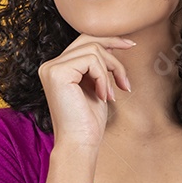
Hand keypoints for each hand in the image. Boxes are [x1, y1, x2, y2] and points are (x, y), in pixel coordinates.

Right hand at [38, 34, 133, 148]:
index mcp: (57, 68)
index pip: (83, 42)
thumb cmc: (89, 121)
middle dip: (114, 52)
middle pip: (88, 39)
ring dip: (112, 70)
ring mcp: (52, 68)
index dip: (108, 40)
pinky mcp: (57, 72)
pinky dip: (104, 78)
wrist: (80, 143)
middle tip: (125, 79)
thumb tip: (112, 43)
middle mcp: (50, 66)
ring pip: (93, 50)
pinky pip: (91, 60)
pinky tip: (104, 97)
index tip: (130, 45)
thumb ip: (98, 66)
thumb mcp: (96, 86)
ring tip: (114, 94)